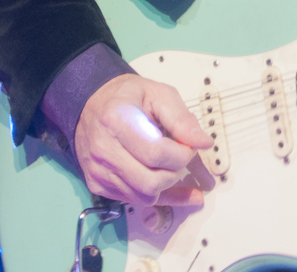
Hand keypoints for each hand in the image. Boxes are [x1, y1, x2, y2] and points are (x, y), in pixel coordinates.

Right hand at [74, 73, 211, 206]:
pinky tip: (181, 192)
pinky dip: (160, 197)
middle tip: (182, 155)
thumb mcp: (159, 94)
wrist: (93, 105)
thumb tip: (203, 143)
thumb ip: (182, 118)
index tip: (189, 146)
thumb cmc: (128, 97)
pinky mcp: (98, 185)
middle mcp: (103, 149)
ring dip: (167, 185)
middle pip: (150, 181)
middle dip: (176, 172)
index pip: (156, 153)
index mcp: (116, 120)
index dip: (182, 154)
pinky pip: (134, 201)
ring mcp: (98, 171)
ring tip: (173, 165)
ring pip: (143, 196)